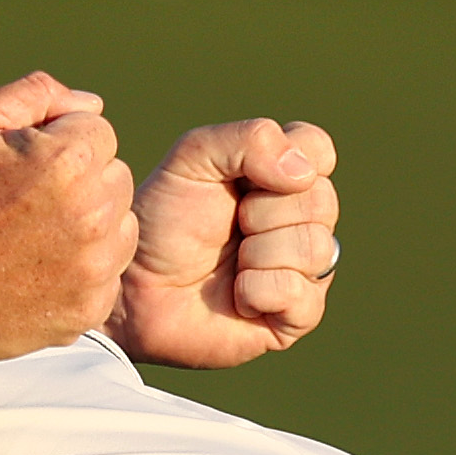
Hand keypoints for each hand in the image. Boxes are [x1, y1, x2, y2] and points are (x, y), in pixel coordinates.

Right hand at [0, 73, 134, 362]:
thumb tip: (90, 105)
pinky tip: (35, 271)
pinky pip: (106, 277)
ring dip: (89, 227)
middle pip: (115, 179)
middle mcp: (92, 212)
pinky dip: (80, 273)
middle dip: (81, 181)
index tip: (23, 167)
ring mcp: (92, 267)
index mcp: (69, 159)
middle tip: (26, 202)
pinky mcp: (86, 310)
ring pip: (119, 229)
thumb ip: (38, 96)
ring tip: (32, 237)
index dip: (59, 143)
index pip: (99, 132)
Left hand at [106, 118, 339, 369]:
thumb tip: (303, 173)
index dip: (285, 161)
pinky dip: (258, 292)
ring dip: (257, 254)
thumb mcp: (192, 159)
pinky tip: (237, 297)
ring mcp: (303, 268)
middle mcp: (301, 219)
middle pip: (321, 201)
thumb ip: (248, 139)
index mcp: (282, 175)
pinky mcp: (296, 315)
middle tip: (229, 225)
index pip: (319, 150)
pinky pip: (302, 294)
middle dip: (261, 212)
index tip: (243, 178)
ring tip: (230, 263)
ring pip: (316, 247)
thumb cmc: (163, 220)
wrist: (135, 285)